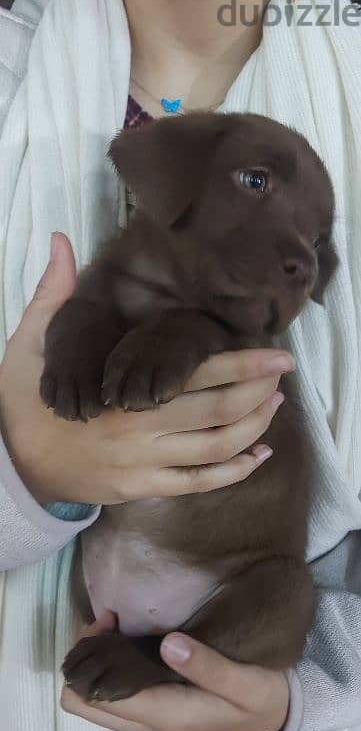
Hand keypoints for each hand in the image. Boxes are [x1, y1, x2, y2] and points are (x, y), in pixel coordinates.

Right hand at [0, 232, 294, 504]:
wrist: (13, 466)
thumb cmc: (27, 403)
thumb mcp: (29, 344)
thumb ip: (53, 295)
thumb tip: (62, 240)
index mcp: (121, 391)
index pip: (196, 374)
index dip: (244, 364)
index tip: (278, 354)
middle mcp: (140, 430)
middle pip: (218, 411)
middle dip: (259, 391)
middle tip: (282, 374)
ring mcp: (144, 465)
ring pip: (216, 448)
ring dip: (254, 427)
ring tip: (275, 405)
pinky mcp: (143, 489)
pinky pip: (199, 484)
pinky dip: (234, 471)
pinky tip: (258, 455)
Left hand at [61, 614, 289, 730]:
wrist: (273, 715)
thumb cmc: (259, 695)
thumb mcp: (244, 681)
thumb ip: (208, 666)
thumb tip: (169, 644)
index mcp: (162, 716)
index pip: (93, 697)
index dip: (91, 656)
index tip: (112, 621)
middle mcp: (144, 723)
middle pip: (80, 701)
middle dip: (86, 658)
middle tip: (110, 620)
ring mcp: (145, 718)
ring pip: (91, 697)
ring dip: (96, 659)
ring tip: (117, 622)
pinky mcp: (151, 708)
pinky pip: (110, 692)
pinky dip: (108, 664)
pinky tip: (127, 635)